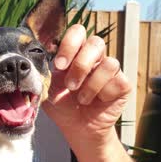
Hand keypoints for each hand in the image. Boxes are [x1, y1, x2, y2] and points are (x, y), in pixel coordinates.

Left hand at [42, 24, 130, 150]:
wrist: (78, 129)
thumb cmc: (63, 106)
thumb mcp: (48, 89)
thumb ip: (45, 72)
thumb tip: (37, 58)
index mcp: (76, 53)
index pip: (78, 32)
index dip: (70, 44)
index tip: (59, 65)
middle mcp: (95, 58)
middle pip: (96, 42)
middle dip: (81, 65)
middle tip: (70, 85)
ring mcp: (110, 71)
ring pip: (109, 63)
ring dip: (91, 85)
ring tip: (82, 99)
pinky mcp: (122, 85)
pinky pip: (118, 81)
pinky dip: (104, 94)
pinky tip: (97, 102)